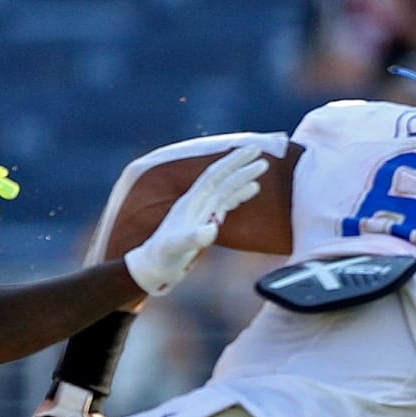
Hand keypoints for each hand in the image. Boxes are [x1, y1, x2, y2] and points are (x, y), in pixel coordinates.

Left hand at [124, 146, 268, 295]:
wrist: (154, 266)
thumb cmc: (163, 258)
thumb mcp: (176, 248)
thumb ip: (192, 238)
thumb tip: (211, 229)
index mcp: (192, 202)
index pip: (216, 176)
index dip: (233, 162)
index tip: (252, 151)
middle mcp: (197, 201)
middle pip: (222, 176)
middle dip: (240, 162)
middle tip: (260, 150)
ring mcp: (202, 210)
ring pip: (226, 187)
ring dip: (242, 176)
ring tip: (261, 166)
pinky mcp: (206, 219)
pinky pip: (227, 201)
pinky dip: (240, 193)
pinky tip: (252, 189)